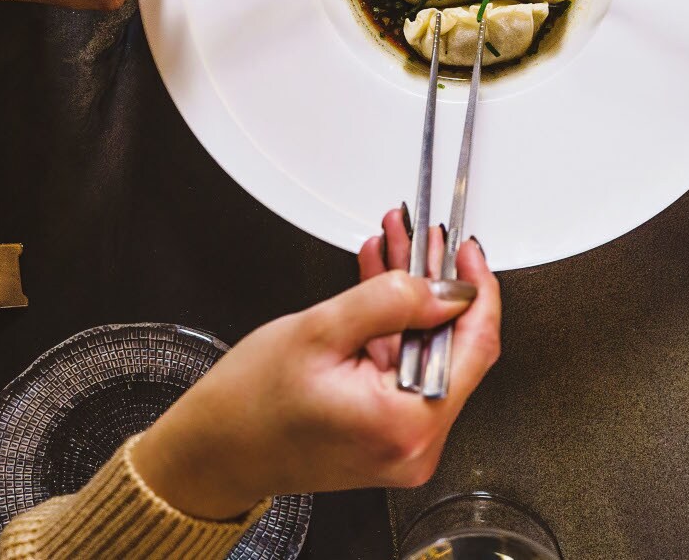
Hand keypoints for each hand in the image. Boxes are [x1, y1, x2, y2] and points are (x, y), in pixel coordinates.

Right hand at [130, 209, 500, 519]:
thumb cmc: (248, 406)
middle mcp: (413, 444)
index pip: (475, 347)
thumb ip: (389, 301)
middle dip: (432, 283)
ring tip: (395, 248)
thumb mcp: (320, 332)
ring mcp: (400, 443)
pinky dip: (391, 328)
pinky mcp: (385, 436)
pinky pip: (402, 370)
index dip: (476, 290)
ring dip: (409, 300)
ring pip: (424, 353)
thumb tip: (446, 287)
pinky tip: (380, 285)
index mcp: (406, 423)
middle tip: (421, 238)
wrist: (211, 451)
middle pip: (449, 347)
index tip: (466, 252)